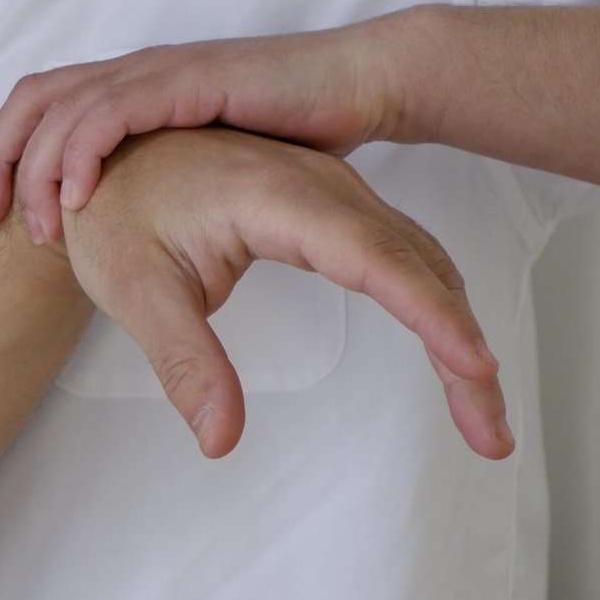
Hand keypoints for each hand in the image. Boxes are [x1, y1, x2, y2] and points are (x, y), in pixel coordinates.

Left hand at [0, 17, 412, 241]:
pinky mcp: (190, 80)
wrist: (357, 89)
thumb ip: (168, 192)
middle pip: (36, 100)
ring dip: (35, 167)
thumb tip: (142, 238)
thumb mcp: (211, 170)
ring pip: (65, 105)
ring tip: (27, 225)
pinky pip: (117, 111)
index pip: (44, 104)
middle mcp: (136, 75)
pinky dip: (83, 151)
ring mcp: (160, 73)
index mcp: (135, 93)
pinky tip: (75, 195)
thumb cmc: (294, 134)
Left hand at [45, 127, 512, 459]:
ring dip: (459, 334)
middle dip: (463, 348)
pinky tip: (451, 357)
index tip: (475, 367)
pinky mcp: (335, 208)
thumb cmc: (116, 215)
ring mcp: (334, 192)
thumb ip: (183, 363)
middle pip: (417, 264)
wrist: (107, 158)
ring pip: (422, 260)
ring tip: (483, 417)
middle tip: (492, 436)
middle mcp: (319, 184)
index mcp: (273, 194)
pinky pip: (405, 254)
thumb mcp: (134, 290)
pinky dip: (436, 306)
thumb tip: (219, 442)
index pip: (374, 257)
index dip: (429, 314)